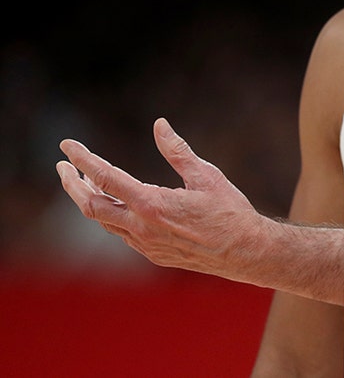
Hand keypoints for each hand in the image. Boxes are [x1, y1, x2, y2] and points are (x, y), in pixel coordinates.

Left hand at [56, 117, 266, 279]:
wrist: (245, 252)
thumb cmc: (230, 211)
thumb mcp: (207, 175)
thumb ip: (178, 151)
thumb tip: (159, 125)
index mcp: (152, 204)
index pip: (106, 178)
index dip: (84, 159)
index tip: (68, 145)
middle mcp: (141, 227)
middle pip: (90, 206)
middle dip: (72, 184)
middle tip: (63, 166)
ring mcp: (144, 244)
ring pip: (104, 221)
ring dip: (91, 200)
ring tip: (85, 181)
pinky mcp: (152, 254)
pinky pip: (121, 233)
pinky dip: (111, 214)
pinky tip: (117, 203)